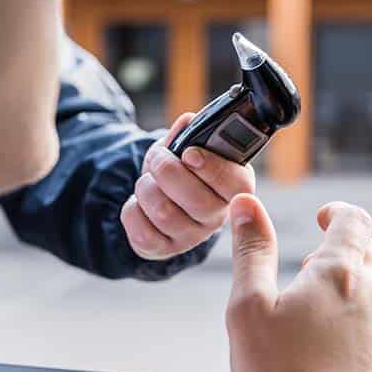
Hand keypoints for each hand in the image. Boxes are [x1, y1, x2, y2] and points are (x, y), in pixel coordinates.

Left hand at [121, 113, 255, 259]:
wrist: (159, 198)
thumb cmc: (180, 170)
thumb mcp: (185, 147)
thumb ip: (188, 133)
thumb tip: (188, 122)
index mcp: (233, 187)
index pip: (238, 185)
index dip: (213, 169)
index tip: (190, 153)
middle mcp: (217, 216)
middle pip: (197, 201)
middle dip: (168, 171)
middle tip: (159, 159)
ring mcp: (192, 237)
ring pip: (165, 214)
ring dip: (146, 188)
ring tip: (148, 181)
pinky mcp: (165, 249)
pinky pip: (142, 231)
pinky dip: (132, 210)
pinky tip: (140, 203)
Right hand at [226, 195, 371, 371]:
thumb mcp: (248, 308)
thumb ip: (251, 250)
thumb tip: (245, 204)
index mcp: (341, 276)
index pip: (355, 221)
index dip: (338, 212)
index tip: (323, 218)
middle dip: (344, 254)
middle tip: (310, 274)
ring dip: (353, 296)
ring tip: (315, 324)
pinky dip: (364, 332)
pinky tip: (333, 357)